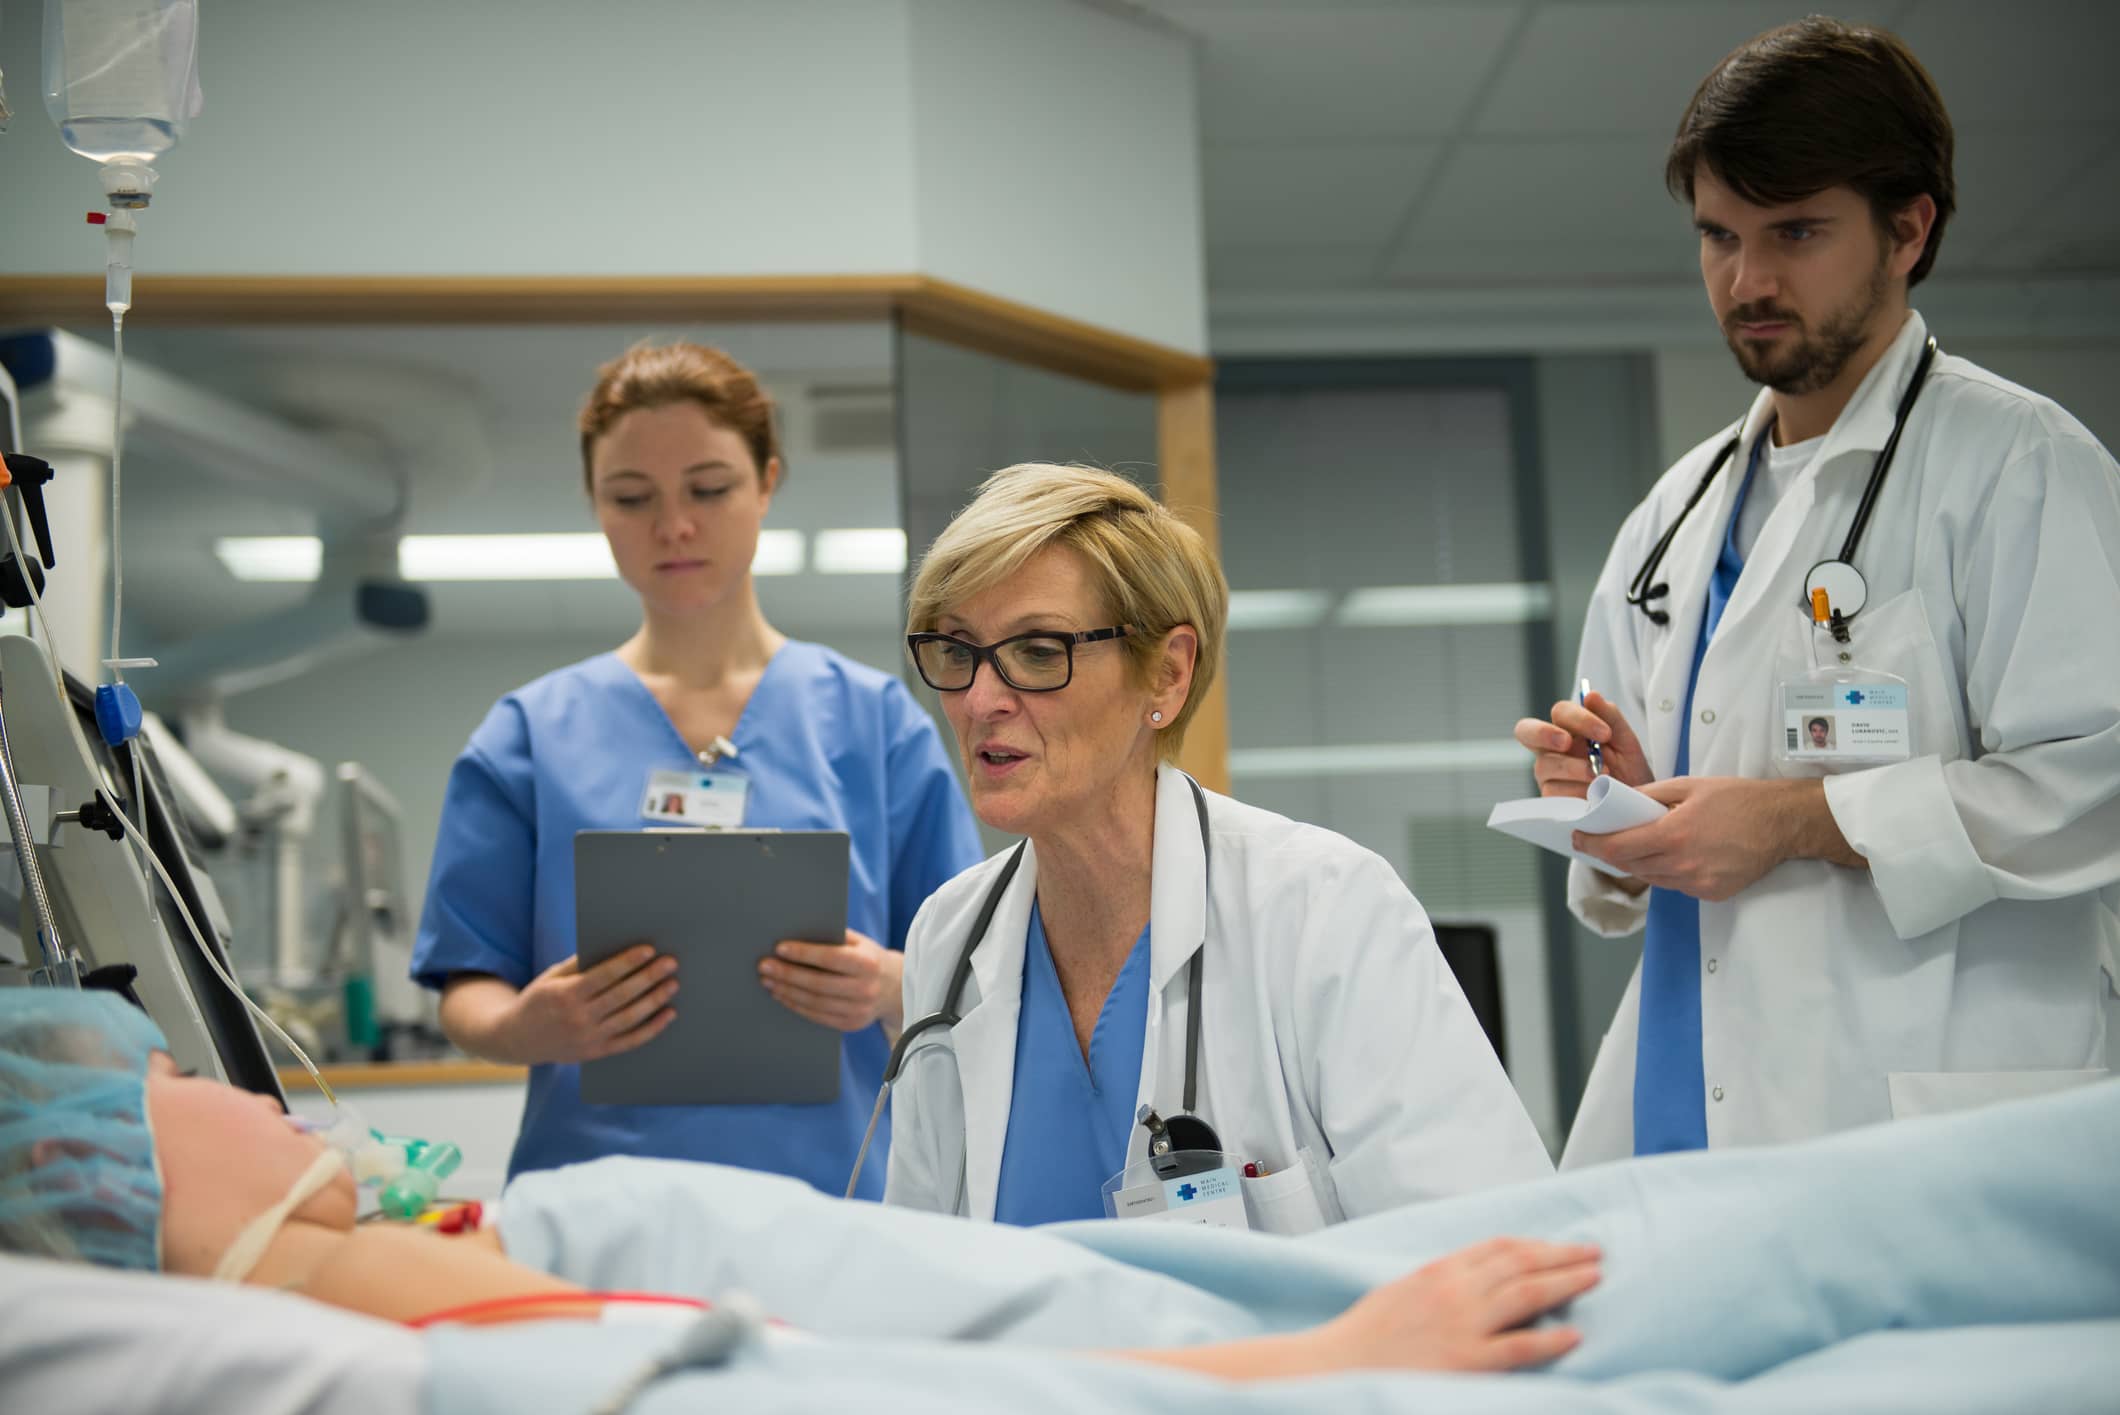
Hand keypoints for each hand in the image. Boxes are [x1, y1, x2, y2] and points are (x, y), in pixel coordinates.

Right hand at [493, 945, 677, 1064]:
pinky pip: (630, 1041)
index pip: (603, 976)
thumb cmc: (538, 1000)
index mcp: (566, 995)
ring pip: (630, 1018)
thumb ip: (579, 964)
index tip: (649, 949)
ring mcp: (589, 1038)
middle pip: (621, 996)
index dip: (627, 962)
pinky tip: (668, 1014)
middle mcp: (578, 1018)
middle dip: (648, 977)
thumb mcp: (551, 977)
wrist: (517, 1040)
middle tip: (670, 963)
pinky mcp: (596, 1052)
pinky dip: (652, 1029)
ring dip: (655, 1000)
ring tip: (673, 984)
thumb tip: (611, 946)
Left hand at [759, 930, 902, 1034]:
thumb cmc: (868, 958)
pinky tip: (781, 995)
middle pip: (818, 983)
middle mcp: (865, 988)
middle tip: (764, 966)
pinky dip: (796, 1005)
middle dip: (787, 974)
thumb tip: (797, 931)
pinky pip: (817, 1016)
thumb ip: (834, 937)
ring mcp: (859, 1010)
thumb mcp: (860, 943)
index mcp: (868, 963)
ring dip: (787, 991)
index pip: (830, 958)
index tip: (779, 948)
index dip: (803, 954)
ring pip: (814, 1002)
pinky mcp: (851, 1024)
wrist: (896, 988)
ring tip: (768, 981)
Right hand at [1316, 1238, 1599, 1373]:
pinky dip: (1550, 1339)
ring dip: (1566, 1283)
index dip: (1536, 1243)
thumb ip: (1441, 1281)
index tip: (1561, 1244)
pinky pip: (1520, 1346)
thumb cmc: (1365, 1335)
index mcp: (1438, 1270)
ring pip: (1528, 1294)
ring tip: (1594, 1278)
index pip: (1499, 1247)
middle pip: (1521, 1263)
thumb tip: (1476, 1278)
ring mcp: (1463, 1324)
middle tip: (1594, 1252)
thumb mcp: (1403, 1291)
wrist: (1339, 1364)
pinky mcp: (1468, 1360)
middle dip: (1562, 1256)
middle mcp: (1455, 1290)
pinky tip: (1574, 1335)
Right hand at [1514, 692, 1652, 798]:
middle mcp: (1552, 750)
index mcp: (1568, 729)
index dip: (1578, 718)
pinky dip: (1576, 792)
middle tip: (1566, 742)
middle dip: (1544, 733)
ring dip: (1574, 769)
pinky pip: (1553, 793)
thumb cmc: (1629, 771)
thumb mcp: (1626, 742)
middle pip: (1527, 731)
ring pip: (1544, 765)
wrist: (1636, 806)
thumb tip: (1590, 695)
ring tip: (1601, 777)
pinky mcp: (1550, 800)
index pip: (1560, 712)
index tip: (1604, 733)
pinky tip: (1593, 795)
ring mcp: (1548, 775)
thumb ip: (1610, 717)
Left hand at [1574, 776, 1840, 900]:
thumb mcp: (1688, 786)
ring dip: (1640, 862)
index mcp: (1673, 835)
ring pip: (1651, 878)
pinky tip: (1675, 854)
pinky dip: (1667, 871)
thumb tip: (1617, 802)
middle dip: (1613, 852)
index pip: (1617, 849)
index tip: (1577, 838)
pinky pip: (1675, 885)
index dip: (1591, 845)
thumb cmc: (1737, 799)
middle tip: (1603, 838)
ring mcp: (1698, 884)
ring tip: (1641, 843)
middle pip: (1630, 866)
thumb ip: (1649, 797)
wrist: (1782, 823)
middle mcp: (1682, 865)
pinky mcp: (1711, 894)